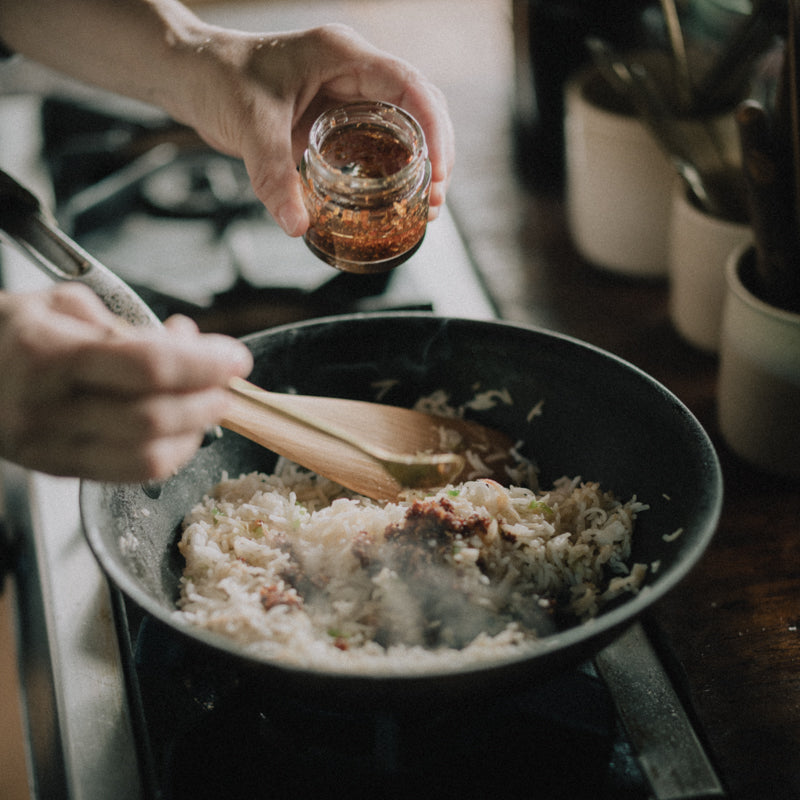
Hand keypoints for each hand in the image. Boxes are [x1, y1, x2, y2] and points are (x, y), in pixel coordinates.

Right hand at [0, 284, 252, 481]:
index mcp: (49, 355)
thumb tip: (187, 342)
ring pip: (149, 457)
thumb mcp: (62, 304)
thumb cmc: (12, 332)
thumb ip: (126, 326)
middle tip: (226, 381)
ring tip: (207, 401)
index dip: (204, 364)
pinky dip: (171, 453)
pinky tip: (182, 429)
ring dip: (195, 430)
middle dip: (207, 399)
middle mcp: (50, 409)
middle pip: (155, 418)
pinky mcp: (61, 470)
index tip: (236, 358)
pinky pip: (132, 474)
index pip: (147, 367)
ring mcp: (53, 448)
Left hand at [172, 23, 454, 235]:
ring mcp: (346, 94)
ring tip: (426, 204)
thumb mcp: (248, 125)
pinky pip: (376, 140)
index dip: (433, 128)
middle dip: (437, 151)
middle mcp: (352, 71)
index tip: (439, 170)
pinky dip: (392, 168)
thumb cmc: (217, 78)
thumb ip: (273, 176)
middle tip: (436, 198)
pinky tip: (394, 197)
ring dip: (420, 163)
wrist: (191, 74)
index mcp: (342, 56)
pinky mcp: (334, 118)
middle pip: (419, 106)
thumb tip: (298, 226)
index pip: (409, 85)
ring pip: (402, 125)